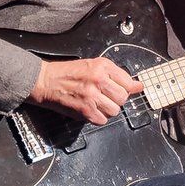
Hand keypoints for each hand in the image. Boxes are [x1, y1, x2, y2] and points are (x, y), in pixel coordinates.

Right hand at [28, 58, 143, 124]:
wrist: (46, 80)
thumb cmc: (68, 72)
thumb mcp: (94, 65)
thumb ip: (117, 75)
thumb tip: (138, 85)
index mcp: (103, 66)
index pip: (128, 82)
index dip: (129, 88)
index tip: (129, 90)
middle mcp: (99, 80)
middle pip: (123, 98)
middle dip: (117, 99)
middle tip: (107, 96)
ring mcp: (92, 96)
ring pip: (115, 111)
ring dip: (108, 109)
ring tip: (98, 103)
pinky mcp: (85, 111)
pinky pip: (102, 120)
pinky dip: (98, 117)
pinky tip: (91, 109)